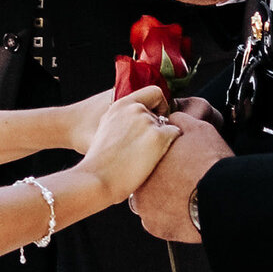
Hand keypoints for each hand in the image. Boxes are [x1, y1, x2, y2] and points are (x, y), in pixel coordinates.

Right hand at [76, 85, 178, 202]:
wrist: (96, 179)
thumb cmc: (99, 162)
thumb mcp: (105, 129)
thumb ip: (122, 120)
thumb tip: (140, 123)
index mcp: (120, 105)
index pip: (154, 92)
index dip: (159, 105)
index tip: (156, 118)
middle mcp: (135, 109)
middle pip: (161, 114)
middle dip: (158, 129)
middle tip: (146, 148)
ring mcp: (147, 122)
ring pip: (169, 126)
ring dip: (163, 140)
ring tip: (146, 157)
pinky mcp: (158, 137)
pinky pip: (176, 135)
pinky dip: (171, 145)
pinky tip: (157, 158)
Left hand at [131, 112, 229, 242]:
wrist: (222, 198)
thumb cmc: (210, 165)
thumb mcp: (198, 130)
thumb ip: (180, 122)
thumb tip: (174, 119)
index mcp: (147, 159)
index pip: (145, 158)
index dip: (160, 160)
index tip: (173, 163)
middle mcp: (140, 183)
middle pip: (144, 181)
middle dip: (158, 180)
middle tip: (179, 180)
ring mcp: (145, 207)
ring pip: (147, 203)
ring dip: (160, 200)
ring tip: (182, 197)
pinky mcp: (155, 227)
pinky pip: (156, 222)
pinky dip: (167, 218)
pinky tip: (183, 211)